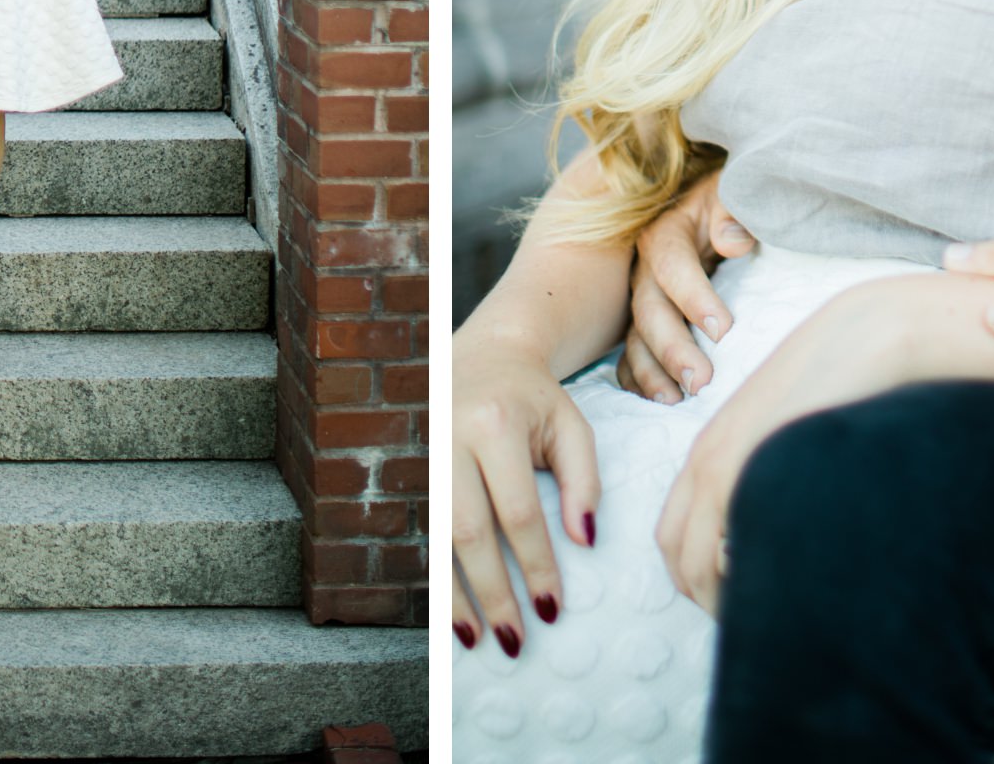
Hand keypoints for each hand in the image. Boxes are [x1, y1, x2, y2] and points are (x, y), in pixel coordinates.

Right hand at [451, 329, 600, 656]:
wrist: (485, 355)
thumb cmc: (534, 398)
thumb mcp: (571, 427)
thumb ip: (584, 481)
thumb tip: (585, 540)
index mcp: (495, 423)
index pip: (518, 510)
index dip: (536, 564)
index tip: (551, 607)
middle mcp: (450, 437)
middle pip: (469, 530)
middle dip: (493, 591)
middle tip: (515, 639)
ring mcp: (421, 453)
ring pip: (435, 537)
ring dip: (455, 594)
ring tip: (478, 639)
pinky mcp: (409, 468)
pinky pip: (420, 532)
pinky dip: (435, 575)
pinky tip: (449, 610)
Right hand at [617, 174, 758, 402]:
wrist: (709, 204)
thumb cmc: (728, 202)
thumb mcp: (733, 192)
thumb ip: (734, 211)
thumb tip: (732, 241)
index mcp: (666, 231)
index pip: (672, 265)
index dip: (694, 297)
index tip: (724, 330)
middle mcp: (646, 267)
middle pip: (649, 309)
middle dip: (672, 348)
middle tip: (702, 381)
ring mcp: (643, 296)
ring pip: (634, 336)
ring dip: (651, 371)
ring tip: (675, 401)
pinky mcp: (646, 319)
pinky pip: (631, 352)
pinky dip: (639, 378)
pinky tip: (658, 398)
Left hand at [654, 292, 883, 611]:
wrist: (862, 336)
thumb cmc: (836, 383)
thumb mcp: (786, 433)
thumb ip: (769, 470)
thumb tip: (777, 519)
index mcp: (712, 450)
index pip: (675, 534)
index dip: (695, 576)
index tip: (731, 597)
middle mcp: (706, 460)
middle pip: (676, 555)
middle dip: (701, 597)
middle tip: (743, 620)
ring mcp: (727, 463)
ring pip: (693, 560)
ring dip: (716, 598)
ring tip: (759, 615)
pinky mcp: (753, 465)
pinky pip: (725, 542)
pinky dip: (737, 577)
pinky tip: (772, 579)